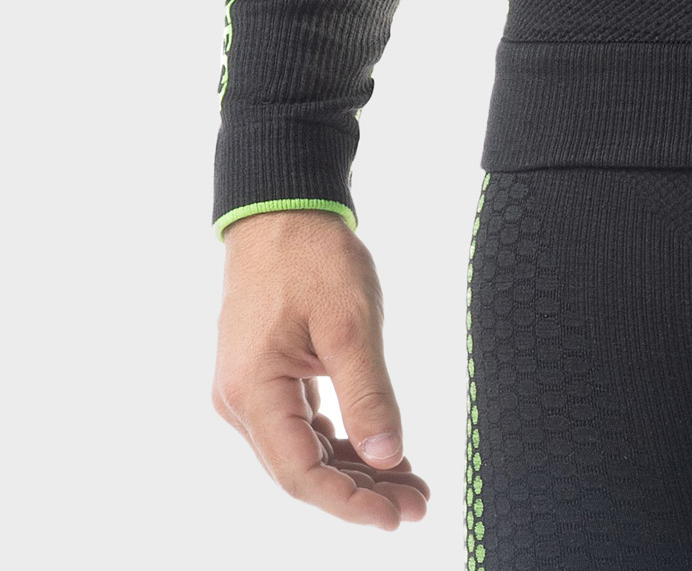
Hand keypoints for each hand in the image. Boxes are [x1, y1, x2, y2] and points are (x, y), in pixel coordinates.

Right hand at [213, 208, 429, 529]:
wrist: (282, 209)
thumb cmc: (311, 256)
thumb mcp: (349, 323)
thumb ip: (368, 393)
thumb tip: (387, 456)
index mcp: (252, 393)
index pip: (300, 475)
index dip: (349, 503)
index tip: (396, 515)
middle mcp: (241, 402)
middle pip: (301, 471)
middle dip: (360, 493)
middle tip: (417, 504)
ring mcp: (250, 391)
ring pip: (303, 452)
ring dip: (353, 472)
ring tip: (408, 483)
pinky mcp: (266, 377)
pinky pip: (301, 427)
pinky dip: (339, 442)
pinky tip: (377, 451)